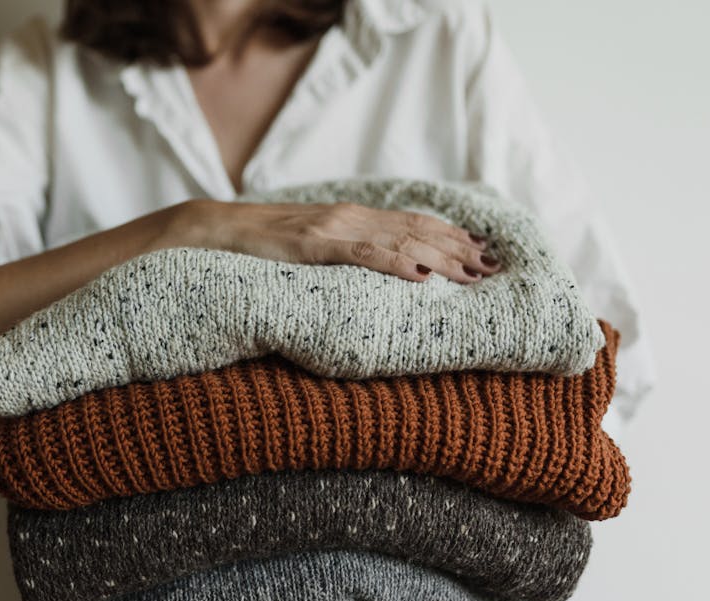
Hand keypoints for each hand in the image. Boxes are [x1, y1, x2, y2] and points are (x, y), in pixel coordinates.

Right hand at [178, 199, 501, 283]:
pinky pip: (360, 254)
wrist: (216, 230)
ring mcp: (332, 229)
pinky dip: (393, 262)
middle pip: (416, 231)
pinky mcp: (312, 245)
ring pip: (399, 240)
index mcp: (350, 219)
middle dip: (458, 249)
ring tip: (473, 273)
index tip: (482, 252)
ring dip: (441, 257)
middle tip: (493, 268)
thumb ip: (343, 252)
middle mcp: (349, 218)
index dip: (451, 236)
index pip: (412, 224)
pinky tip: (420, 273)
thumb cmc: (261, 245)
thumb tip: (378, 269)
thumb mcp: (310, 247)